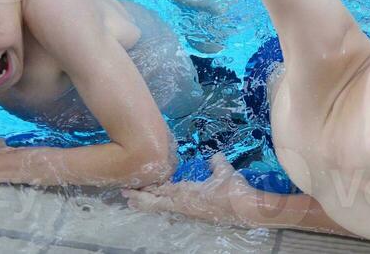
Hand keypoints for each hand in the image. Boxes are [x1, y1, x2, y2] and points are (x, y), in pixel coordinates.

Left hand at [125, 153, 256, 225]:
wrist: (245, 210)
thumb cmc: (233, 190)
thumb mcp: (225, 172)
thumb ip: (217, 163)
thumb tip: (214, 156)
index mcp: (186, 192)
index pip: (162, 189)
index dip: (147, 186)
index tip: (134, 183)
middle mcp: (182, 203)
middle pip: (155, 202)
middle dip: (139, 197)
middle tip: (124, 193)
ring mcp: (187, 211)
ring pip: (161, 208)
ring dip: (146, 204)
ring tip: (132, 203)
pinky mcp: (194, 215)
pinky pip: (171, 210)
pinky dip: (159, 207)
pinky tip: (158, 207)